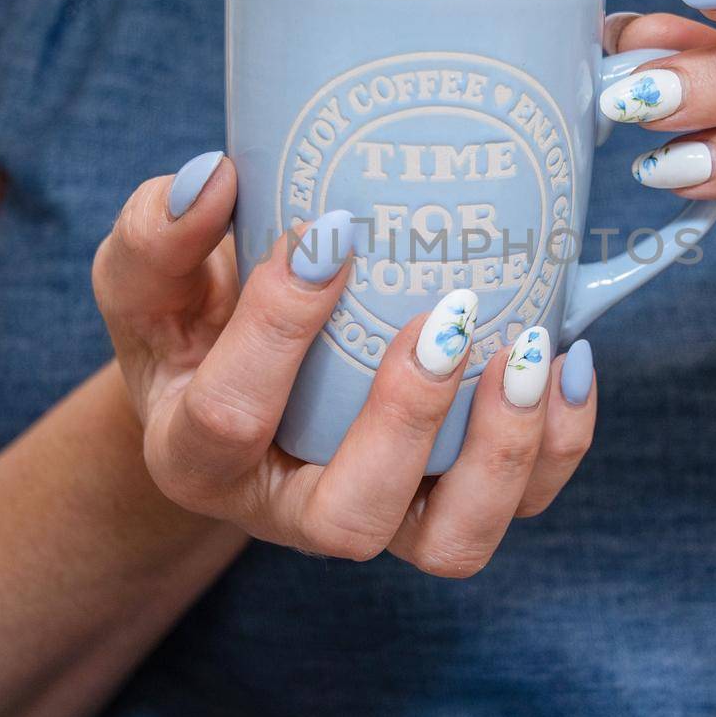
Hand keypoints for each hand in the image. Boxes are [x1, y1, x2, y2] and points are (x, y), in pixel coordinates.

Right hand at [93, 156, 594, 575]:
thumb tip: (215, 176)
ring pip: (452, 540)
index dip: (279, 330)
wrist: (234, 376)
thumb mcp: (147, 277)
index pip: (229, 419)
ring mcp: (380, 515)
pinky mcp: (448, 501)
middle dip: (408, 421)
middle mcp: (290, 509)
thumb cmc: (190, 321)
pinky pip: (519, 506)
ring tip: (530, 349)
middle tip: (448, 317)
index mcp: (197, 459)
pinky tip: (568, 357)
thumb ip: (158, 233)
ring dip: (501, 450)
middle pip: (350, 518)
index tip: (328, 233)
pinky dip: (560, 442)